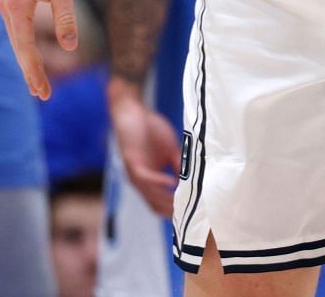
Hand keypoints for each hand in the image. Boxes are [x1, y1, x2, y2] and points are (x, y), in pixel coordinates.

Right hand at [0, 0, 77, 99]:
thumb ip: (65, 17)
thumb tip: (69, 46)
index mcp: (16, 5)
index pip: (26, 47)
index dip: (35, 71)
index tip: (43, 93)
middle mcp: (5, 6)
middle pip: (18, 47)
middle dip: (30, 72)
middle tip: (42, 96)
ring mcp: (5, 3)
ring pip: (16, 39)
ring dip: (26, 60)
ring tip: (37, 83)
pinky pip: (16, 29)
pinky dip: (23, 45)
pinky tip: (30, 57)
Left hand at [107, 76, 180, 214]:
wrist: (132, 111)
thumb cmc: (150, 129)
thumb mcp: (170, 150)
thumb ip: (179, 165)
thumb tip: (193, 180)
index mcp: (150, 180)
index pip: (160, 204)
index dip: (174, 211)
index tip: (192, 213)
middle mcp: (141, 181)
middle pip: (155, 205)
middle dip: (172, 211)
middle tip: (190, 212)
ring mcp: (135, 173)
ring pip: (150, 195)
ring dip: (166, 200)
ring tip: (183, 202)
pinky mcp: (132, 161)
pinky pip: (145, 177)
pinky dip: (158, 181)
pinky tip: (171, 182)